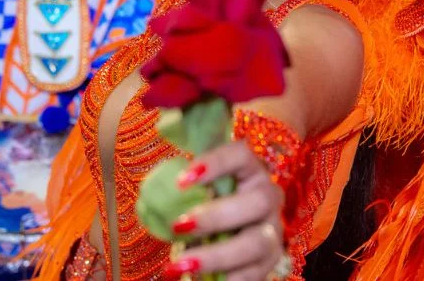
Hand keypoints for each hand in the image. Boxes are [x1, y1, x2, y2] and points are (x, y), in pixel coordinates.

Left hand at [165, 140, 288, 280]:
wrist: (222, 234)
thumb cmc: (205, 202)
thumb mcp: (195, 188)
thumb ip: (181, 182)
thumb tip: (151, 180)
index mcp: (249, 169)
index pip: (241, 155)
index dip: (215, 164)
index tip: (181, 180)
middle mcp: (269, 196)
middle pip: (258, 201)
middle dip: (216, 215)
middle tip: (180, 225)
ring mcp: (272, 230)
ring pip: (257, 242)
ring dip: (217, 254)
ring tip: (182, 263)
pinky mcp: (269, 262)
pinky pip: (255, 273)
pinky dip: (229, 278)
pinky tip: (202, 279)